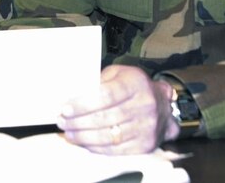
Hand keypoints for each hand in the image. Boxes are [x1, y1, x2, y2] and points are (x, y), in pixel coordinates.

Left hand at [56, 64, 178, 154]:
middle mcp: (144, 105)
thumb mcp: (118, 74)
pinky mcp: (145, 144)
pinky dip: (97, 147)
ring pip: (108, 136)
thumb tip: (72, 94)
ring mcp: (146, 127)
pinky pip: (116, 149)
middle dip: (78, 122)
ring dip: (84, 137)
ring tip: (69, 133)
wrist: (163, 106)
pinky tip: (85, 143)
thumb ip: (98, 81)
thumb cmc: (133, 86)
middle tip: (62, 122)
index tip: (66, 108)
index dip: (83, 104)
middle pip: (104, 118)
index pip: (106, 95)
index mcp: (136, 83)